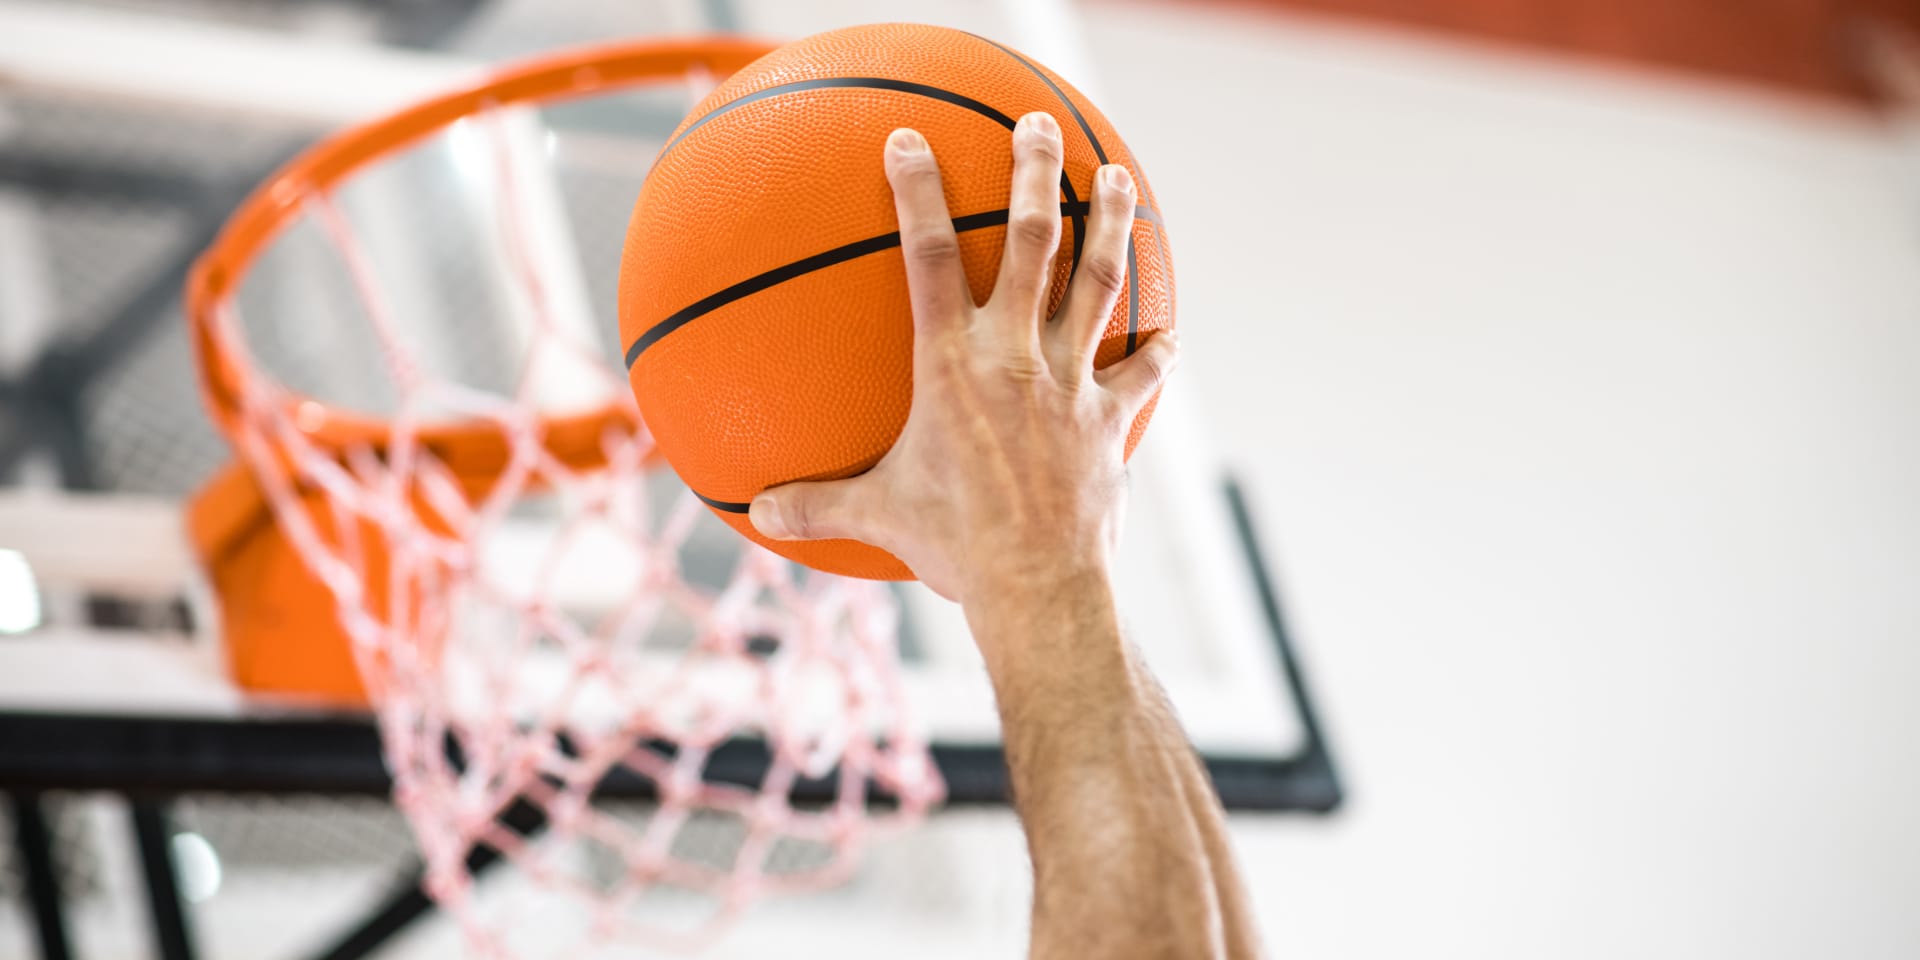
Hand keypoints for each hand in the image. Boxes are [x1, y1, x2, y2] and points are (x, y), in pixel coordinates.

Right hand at [747, 111, 1177, 606]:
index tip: (909, 140)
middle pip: (1033, 240)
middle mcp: (1015, 356)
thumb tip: (756, 510)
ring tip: (1116, 176)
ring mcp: (1072, 381)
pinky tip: (1169, 329)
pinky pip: (1143, 371)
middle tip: (1035, 125)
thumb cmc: (952, 547)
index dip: (918, 192)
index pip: (930, 255)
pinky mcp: (1112, 418)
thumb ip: (817, 502)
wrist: (1038, 585)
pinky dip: (1156, 348)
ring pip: (1099, 281)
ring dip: (1109, 222)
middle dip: (1034, 172)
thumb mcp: (875, 515)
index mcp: (950, 364)